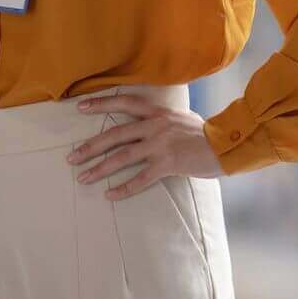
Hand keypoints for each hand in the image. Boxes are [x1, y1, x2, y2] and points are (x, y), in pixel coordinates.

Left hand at [68, 94, 222, 199]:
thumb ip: (160, 119)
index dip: (101, 104)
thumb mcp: (180, 117)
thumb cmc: (204, 134)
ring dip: (100, 169)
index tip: (80, 108)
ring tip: (83, 178)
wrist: (226, 145)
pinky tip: (110, 195)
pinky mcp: (168, 164)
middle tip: (71, 157)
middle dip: (90, 146)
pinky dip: (123, 188)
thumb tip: (144, 122)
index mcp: (157, 112)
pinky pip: (140, 178)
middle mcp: (155, 126)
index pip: (124, 103)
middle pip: (115, 134)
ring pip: (122, 157)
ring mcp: (160, 145)